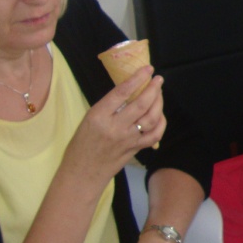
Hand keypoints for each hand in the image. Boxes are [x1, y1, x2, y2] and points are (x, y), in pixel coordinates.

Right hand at [62, 67, 166, 187]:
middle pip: (141, 104)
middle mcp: (114, 127)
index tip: (147, 69)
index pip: (121, 92)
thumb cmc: (81, 144)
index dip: (137, 79)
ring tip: (159, 93)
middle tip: (158, 79)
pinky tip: (160, 115)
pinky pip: (154, 135)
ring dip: (159, 103)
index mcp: (98, 116)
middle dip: (153, 89)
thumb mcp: (88, 120)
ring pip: (151, 118)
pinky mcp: (135, 150)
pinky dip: (161, 123)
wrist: (82, 173)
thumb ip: (108, 107)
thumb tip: (130, 91)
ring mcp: (127, 140)